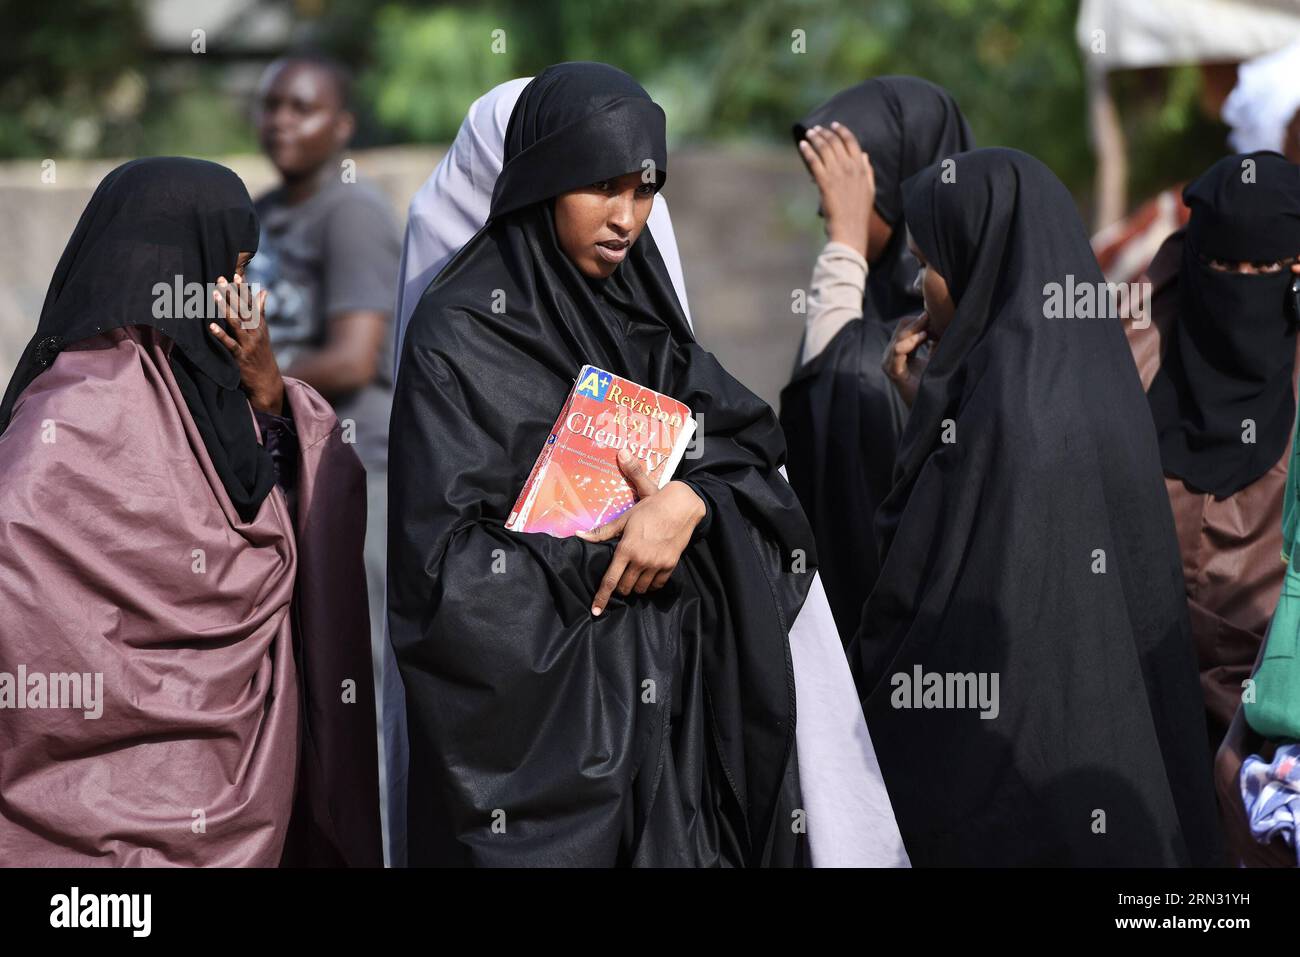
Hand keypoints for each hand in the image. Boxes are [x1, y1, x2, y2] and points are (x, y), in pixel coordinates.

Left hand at [209, 273, 284, 414]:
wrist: (267, 381)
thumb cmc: (262, 354)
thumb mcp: (264, 332)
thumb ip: (261, 311)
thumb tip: (264, 292)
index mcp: (260, 325)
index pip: (251, 304)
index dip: (244, 290)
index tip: (237, 275)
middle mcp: (255, 332)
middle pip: (243, 310)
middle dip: (232, 294)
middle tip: (220, 279)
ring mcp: (248, 344)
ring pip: (236, 323)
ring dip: (225, 308)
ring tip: (214, 295)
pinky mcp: (241, 357)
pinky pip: (229, 344)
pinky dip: (220, 335)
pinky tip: (210, 327)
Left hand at [576, 447, 706, 615]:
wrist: (679, 507)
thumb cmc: (649, 510)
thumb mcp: (624, 519)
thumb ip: (602, 532)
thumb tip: (579, 536)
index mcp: (626, 549)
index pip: (610, 580)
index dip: (601, 597)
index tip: (596, 611)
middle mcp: (641, 560)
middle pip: (625, 588)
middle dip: (620, 588)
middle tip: (620, 579)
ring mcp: (656, 564)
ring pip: (641, 589)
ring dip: (635, 587)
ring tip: (635, 576)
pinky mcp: (670, 565)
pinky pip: (657, 585)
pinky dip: (651, 585)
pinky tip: (648, 577)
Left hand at [798, 121, 874, 258]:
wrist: (850, 230)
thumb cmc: (858, 214)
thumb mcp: (869, 190)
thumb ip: (867, 171)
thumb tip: (864, 155)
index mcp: (862, 169)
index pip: (852, 142)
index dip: (842, 131)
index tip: (834, 125)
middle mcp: (851, 168)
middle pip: (836, 142)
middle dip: (825, 132)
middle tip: (816, 129)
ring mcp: (838, 174)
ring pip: (824, 149)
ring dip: (815, 138)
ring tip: (809, 133)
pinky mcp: (825, 182)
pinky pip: (814, 161)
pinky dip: (807, 151)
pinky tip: (802, 145)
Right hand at [882, 312, 930, 406]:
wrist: (931, 409)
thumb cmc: (935, 384)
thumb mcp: (936, 357)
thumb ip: (936, 341)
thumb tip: (944, 319)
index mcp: (901, 352)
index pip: (905, 327)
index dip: (920, 320)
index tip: (936, 316)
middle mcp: (892, 356)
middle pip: (902, 328)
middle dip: (918, 323)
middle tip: (934, 319)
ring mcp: (890, 364)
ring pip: (900, 337)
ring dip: (915, 330)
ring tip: (930, 329)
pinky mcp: (893, 372)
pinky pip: (898, 351)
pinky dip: (910, 342)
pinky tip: (924, 337)